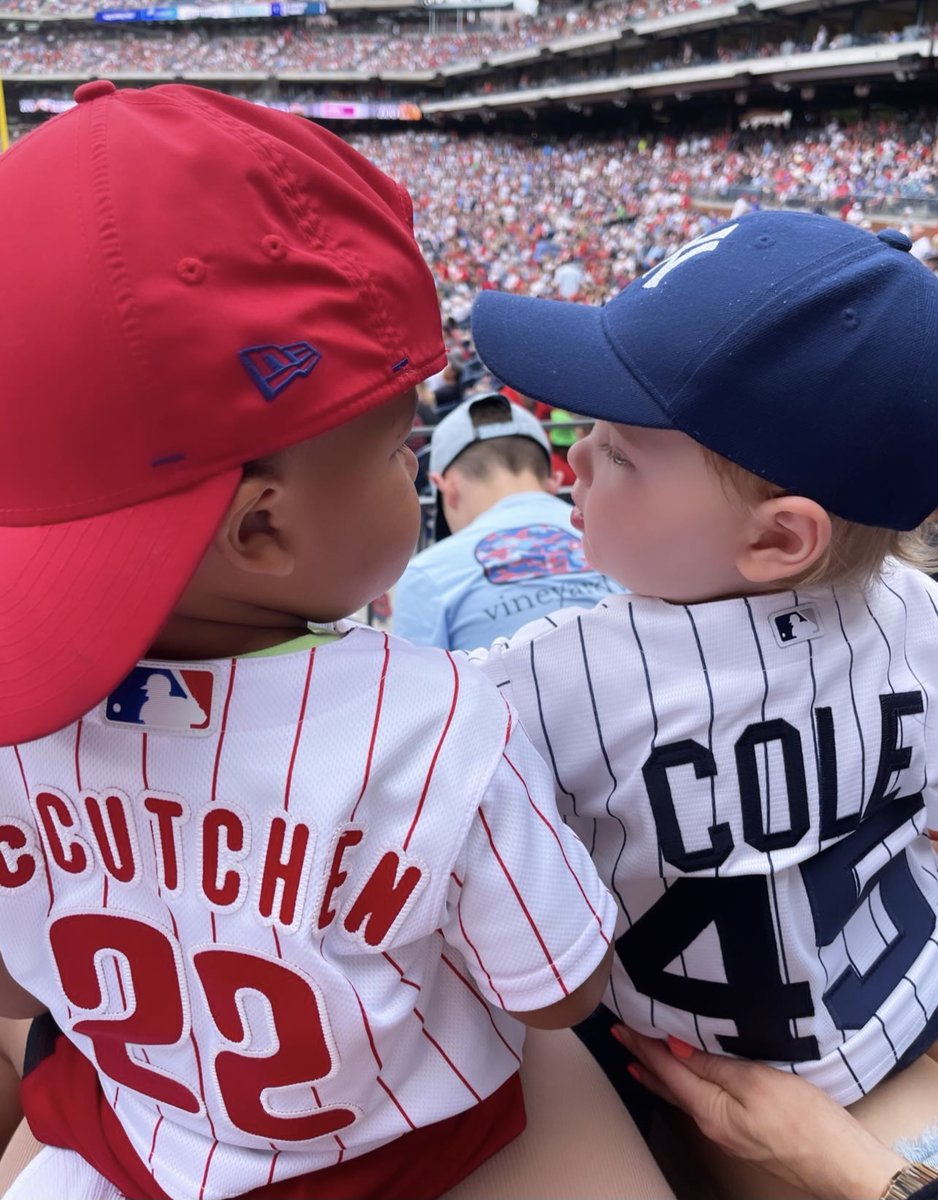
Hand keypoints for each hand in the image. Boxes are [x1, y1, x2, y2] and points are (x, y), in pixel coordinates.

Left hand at [613, 1025, 904, 1199]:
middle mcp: (711, 1123)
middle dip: (643, 1059)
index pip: (666, 1069)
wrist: (843, 1165)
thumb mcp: (757, 1081)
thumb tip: (673, 1047)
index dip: (643, 1044)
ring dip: (660, 1074)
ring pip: (683, 1095)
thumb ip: (714, 1064)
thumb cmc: (807, 1121)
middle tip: (620, 1036)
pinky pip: (702, 1102)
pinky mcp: (744, 1132)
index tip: (622, 1024)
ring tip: (640, 1059)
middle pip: (668, 1084)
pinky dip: (684, 1085)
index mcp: (710, 1109)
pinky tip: (685, 1080)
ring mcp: (727, 1131)